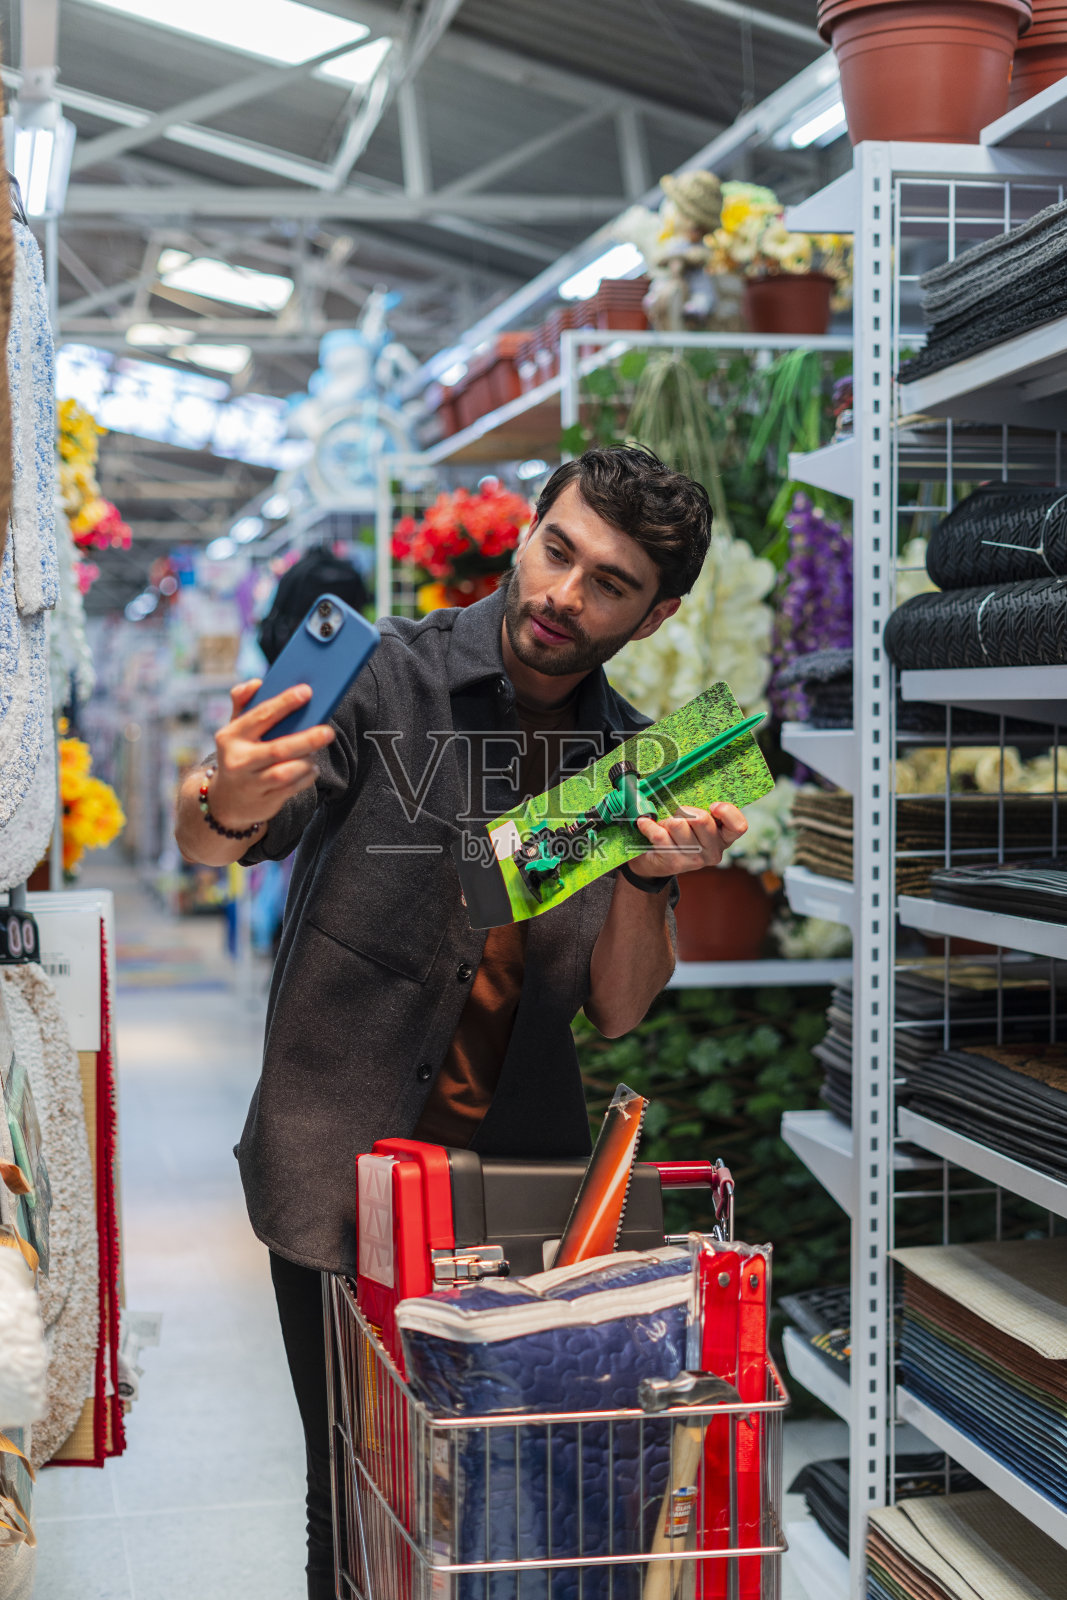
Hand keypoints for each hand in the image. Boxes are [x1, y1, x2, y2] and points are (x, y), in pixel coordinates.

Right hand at [207, 680, 335, 830]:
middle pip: (278, 749)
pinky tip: (311, 768)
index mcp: (230, 737)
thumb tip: (255, 683)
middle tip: (328, 731)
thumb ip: (243, 704)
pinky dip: (306, 777)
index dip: (284, 703)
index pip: (260, 716)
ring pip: (286, 773)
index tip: (307, 692)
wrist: (225, 800)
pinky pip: (292, 789)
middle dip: (306, 739)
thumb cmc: (238, 755)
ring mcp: (251, 784)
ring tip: (316, 751)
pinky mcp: (265, 802)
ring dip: (306, 761)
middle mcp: (238, 761)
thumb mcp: (234, 730)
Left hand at [627, 802, 747, 879]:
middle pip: (702, 820)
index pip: (739, 826)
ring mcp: (694, 860)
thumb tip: (688, 775)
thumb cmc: (680, 835)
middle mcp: (713, 851)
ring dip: (666, 820)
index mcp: (724, 838)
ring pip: (678, 825)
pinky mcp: (674, 863)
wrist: (656, 863)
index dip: (727, 812)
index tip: (713, 805)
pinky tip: (645, 823)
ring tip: (664, 825)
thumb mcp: (696, 822)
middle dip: (684, 811)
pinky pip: (659, 835)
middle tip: (677, 815)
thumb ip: (701, 807)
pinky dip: (649, 825)